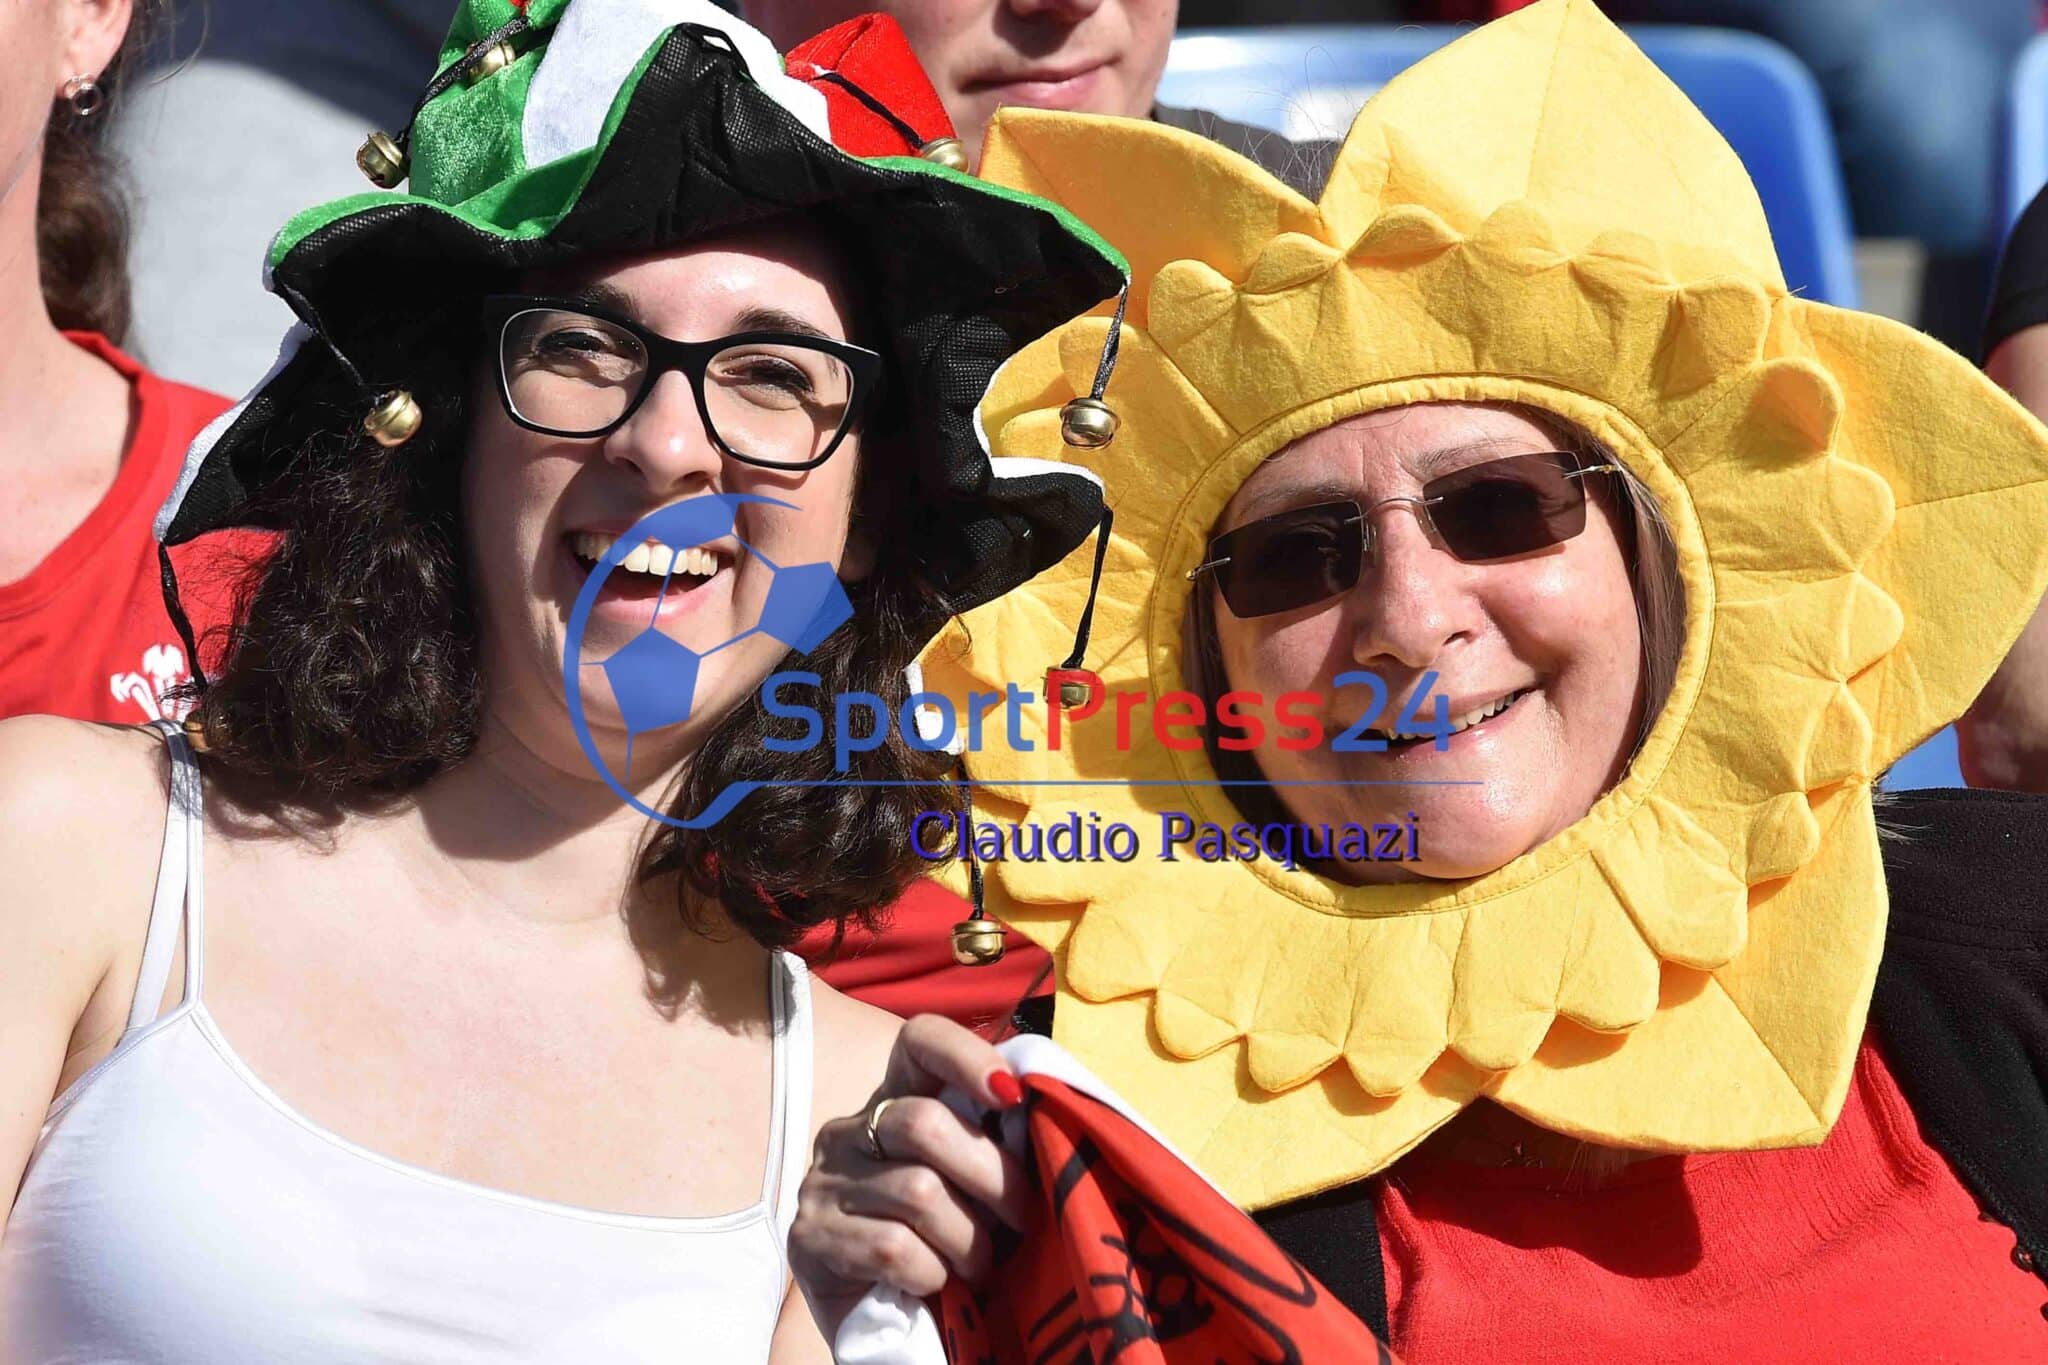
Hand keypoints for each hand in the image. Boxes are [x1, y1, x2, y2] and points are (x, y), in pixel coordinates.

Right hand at [789, 1014, 1031, 1342]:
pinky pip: (895, 1247)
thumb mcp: (974, 1186)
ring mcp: (821, 1184)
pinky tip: (935, 1284)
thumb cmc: (947, 1244)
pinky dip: (935, 1274)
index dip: (967, 1055)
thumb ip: (995, 1143)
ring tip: (980, 1266)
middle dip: (994, 1176)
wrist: (889, 1326)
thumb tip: (1045, 1112)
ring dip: (970, 1240)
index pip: (919, 1042)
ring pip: (919, 1192)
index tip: (1012, 1096)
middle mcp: (848, 1132)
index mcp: (894, 1102)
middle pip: (927, 1124)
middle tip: (1021, 1219)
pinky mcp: (809, 1239)